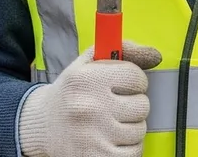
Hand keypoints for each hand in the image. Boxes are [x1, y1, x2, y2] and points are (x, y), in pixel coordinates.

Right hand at [19, 40, 161, 156]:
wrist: (42, 126)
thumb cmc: (71, 91)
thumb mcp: (89, 61)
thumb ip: (123, 50)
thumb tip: (155, 54)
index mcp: (88, 80)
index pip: (136, 77)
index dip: (135, 80)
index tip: (126, 84)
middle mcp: (91, 107)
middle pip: (142, 105)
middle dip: (134, 104)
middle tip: (118, 104)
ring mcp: (95, 137)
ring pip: (140, 130)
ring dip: (131, 126)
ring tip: (112, 122)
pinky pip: (134, 152)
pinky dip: (129, 147)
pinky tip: (113, 139)